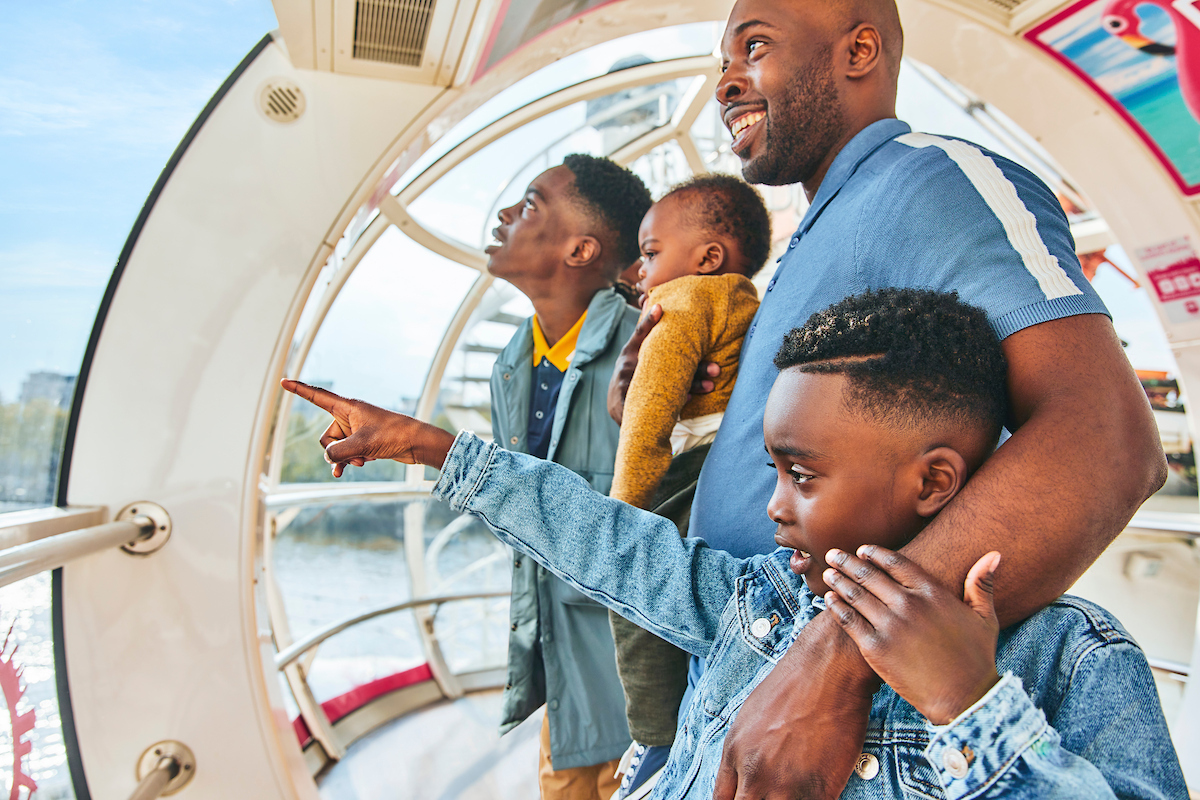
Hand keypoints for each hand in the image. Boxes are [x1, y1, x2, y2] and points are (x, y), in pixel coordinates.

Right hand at [281, 379, 455, 476]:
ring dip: (344, 459)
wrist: (417, 443)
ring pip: (336, 449)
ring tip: (361, 462)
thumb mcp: (362, 444)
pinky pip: (345, 454)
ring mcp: (356, 431)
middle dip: (335, 450)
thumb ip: (339, 452)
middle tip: (355, 454)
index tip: (283, 381)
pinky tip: (351, 469)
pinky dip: (347, 462)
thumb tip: (329, 459)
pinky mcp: (363, 443)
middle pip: (326, 437)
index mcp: (348, 407)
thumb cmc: (393, 435)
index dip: (299, 390)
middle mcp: (350, 417)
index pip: (318, 397)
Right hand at [606, 304, 719, 424]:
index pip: (640, 334)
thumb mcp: (635, 356)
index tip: (659, 308)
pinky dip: (677, 400)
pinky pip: (659, 400)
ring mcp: (627, 383)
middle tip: (716, 368)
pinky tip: (690, 398)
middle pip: (664, 361)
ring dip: (692, 385)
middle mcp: (628, 365)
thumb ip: (649, 341)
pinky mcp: (631, 402)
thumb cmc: (632, 374)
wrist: (615, 405)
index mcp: (631, 351)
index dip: (649, 321)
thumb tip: (662, 310)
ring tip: (710, 385)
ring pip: (666, 383)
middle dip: (694, 366)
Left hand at [713, 611, 877, 799]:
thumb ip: (743, 755)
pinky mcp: (820, 791)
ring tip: (795, 792)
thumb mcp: (750, 718)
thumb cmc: (791, 686)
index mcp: (734, 754)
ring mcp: (787, 786)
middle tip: (772, 796)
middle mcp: (755, 774)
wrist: (827, 670)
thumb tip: (743, 781)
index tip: (746, 799)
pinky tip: (815, 791)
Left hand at [823, 546, 1001, 724]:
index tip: (863, 549)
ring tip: (828, 573)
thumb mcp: (985, 618)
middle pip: (870, 575)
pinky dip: (836, 607)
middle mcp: (909, 604)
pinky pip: (849, 621)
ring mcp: (890, 625)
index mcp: (932, 593)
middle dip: (848, 562)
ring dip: (838, 580)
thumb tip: (994, 554)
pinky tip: (828, 599)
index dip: (876, 554)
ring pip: (856, 595)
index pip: (896, 563)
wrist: (964, 699)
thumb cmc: (976, 658)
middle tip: (833, 554)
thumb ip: (982, 584)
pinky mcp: (875, 648)